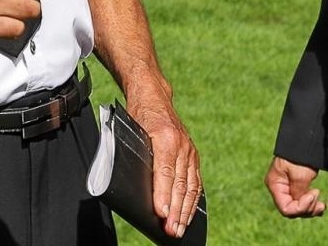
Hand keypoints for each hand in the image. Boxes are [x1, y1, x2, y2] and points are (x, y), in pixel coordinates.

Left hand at [126, 91, 200, 236]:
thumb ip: (137, 156)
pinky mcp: (193, 155)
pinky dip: (193, 201)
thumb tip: (137, 188)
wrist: (153, 95)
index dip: (163, 195)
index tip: (161, 214)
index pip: (165, 171)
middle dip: (176, 210)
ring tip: (179, 229)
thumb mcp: (131, 132)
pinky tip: (189, 215)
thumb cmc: (137, 115)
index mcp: (165, 137)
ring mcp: (190, 150)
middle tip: (171, 231)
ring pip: (190, 186)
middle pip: (180, 183)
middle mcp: (182, 144)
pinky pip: (195, 182)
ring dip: (186, 211)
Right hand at [265, 156, 325, 217]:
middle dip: (308, 209)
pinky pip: (302, 203)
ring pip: (298, 209)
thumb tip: (301, 208)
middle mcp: (278, 189)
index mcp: (274, 184)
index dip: (300, 207)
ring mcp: (286, 189)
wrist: (304, 142)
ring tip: (323, 205)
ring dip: (311, 209)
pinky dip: (312, 206)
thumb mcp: (300, 175)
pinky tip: (321, 205)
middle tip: (320, 200)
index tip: (313, 194)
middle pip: (292, 210)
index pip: (285, 208)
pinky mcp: (295, 188)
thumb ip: (298, 194)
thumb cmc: (299, 156)